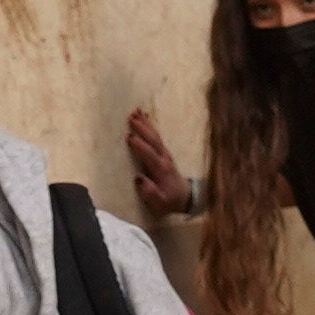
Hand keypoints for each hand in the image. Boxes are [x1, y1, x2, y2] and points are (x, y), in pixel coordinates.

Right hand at [123, 105, 195, 220]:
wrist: (185, 198)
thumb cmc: (169, 201)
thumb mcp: (160, 203)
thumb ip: (149, 192)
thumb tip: (138, 179)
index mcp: (161, 170)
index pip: (149, 155)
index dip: (140, 146)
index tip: (129, 136)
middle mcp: (164, 159)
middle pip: (153, 140)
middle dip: (142, 128)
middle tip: (131, 117)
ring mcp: (165, 154)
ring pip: (155, 136)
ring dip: (145, 123)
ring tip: (135, 111)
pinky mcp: (164, 152)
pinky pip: (156, 136)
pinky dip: (150, 126)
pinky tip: (144, 118)